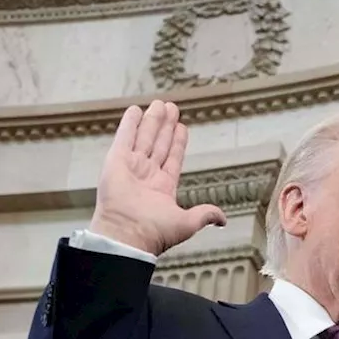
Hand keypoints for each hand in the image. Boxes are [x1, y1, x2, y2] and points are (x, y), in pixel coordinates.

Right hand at [89, 100, 226, 255]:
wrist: (128, 234)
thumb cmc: (155, 232)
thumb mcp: (187, 222)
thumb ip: (204, 214)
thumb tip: (222, 219)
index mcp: (162, 188)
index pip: (172, 158)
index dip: (177, 142)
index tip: (182, 127)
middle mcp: (146, 176)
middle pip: (159, 144)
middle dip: (165, 126)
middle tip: (171, 107)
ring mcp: (131, 167)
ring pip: (144, 138)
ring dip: (152, 121)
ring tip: (160, 104)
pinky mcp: (116, 161)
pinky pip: (124, 137)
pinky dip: (129, 124)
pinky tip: (135, 110)